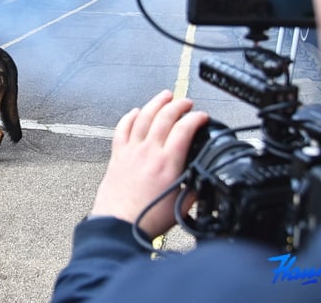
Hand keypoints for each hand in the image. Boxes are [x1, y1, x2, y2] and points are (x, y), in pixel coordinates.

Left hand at [89, 90, 207, 236]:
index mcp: (167, 163)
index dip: (196, 118)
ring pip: (143, 117)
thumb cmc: (146, 219)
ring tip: (164, 96)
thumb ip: (193, 188)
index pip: (184, 129)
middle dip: (178, 105)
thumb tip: (200, 179)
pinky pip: (122, 129)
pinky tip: (135, 112)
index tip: (202, 116)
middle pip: (164, 117)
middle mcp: (148, 152)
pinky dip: (129, 117)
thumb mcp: (181, 205)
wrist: (118, 224)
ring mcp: (131, 151)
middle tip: (186, 102)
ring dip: (155, 103)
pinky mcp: (117, 156)